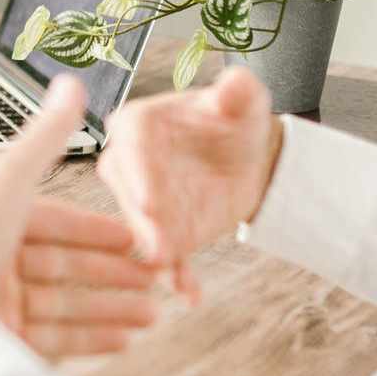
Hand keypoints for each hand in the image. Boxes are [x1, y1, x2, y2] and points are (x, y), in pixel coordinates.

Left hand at [0, 77, 161, 358]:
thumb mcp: (12, 177)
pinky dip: (92, 340)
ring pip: (65, 306)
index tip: (135, 238)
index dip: (96, 230)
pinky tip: (124, 340)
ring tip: (152, 314)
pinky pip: (56, 341)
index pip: (53, 223)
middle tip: (155, 277)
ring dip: (112, 308)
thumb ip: (47, 135)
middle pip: (63, 266)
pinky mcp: (1, 342)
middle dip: (113, 273)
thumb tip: (71, 82)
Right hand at [96, 66, 283, 303]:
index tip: (148, 200)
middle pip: (129, 194)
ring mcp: (143, 203)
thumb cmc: (234, 121)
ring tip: (173, 273)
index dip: (139, 174)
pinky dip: (177, 276)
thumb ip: (237, 92)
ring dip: (156, 253)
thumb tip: (236, 82)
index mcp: (138, 125)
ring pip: (143, 230)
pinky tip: (191, 293)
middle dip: (143, 223)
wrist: (247, 159)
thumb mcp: (242, 103)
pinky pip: (167, 256)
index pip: (131, 146)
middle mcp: (129, 165)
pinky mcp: (163, 233)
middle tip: (158, 247)